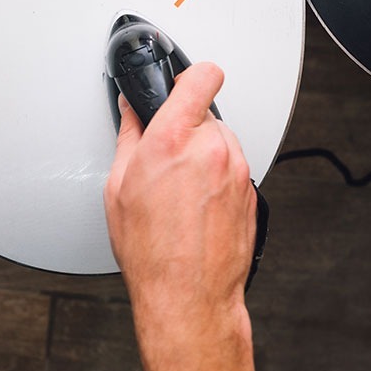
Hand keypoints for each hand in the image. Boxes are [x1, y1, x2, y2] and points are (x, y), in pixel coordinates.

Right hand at [104, 63, 270, 370]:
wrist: (188, 295)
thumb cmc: (151, 251)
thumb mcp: (119, 186)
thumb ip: (129, 137)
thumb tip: (132, 113)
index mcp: (174, 140)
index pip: (201, 77)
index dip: (191, 75)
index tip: (181, 81)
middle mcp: (213, 149)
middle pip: (206, 114)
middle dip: (186, 129)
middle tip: (164, 158)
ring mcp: (238, 171)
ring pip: (221, 143)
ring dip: (202, 156)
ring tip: (178, 192)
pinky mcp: (252, 192)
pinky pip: (232, 171)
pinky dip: (216, 180)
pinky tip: (195, 209)